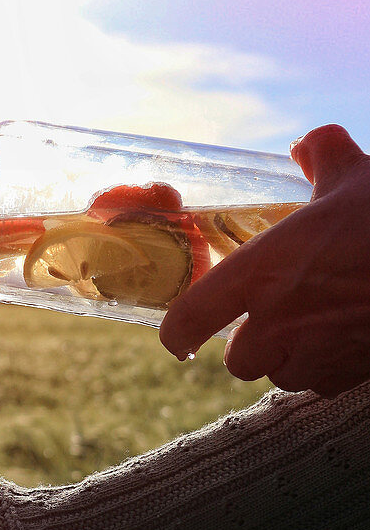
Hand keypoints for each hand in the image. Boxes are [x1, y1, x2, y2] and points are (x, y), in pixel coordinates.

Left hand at [159, 125, 369, 397]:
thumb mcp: (355, 175)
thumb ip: (322, 154)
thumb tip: (307, 144)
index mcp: (261, 273)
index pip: (189, 319)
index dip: (178, 330)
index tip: (179, 331)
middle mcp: (278, 323)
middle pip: (236, 361)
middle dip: (248, 344)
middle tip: (269, 317)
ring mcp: (316, 355)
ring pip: (279, 376)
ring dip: (286, 359)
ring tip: (310, 327)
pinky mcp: (351, 375)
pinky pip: (322, 384)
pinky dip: (325, 369)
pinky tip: (345, 339)